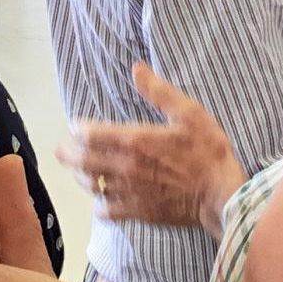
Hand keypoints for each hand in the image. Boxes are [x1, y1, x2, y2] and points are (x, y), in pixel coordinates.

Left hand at [57, 65, 244, 237]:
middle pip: (83, 162)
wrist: (221, 196)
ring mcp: (130, 192)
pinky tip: (102, 199)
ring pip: (92, 186)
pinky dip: (99, 205)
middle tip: (61, 150)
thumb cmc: (207, 152)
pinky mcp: (137, 213)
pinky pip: (107, 211)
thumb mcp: (189, 113)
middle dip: (67, 154)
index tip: (75, 127)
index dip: (77, 130)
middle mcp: (125, 167)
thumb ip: (159, 92)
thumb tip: (137, 69)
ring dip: (81, 177)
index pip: (90, 135)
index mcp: (135, 140)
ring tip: (79, 171)